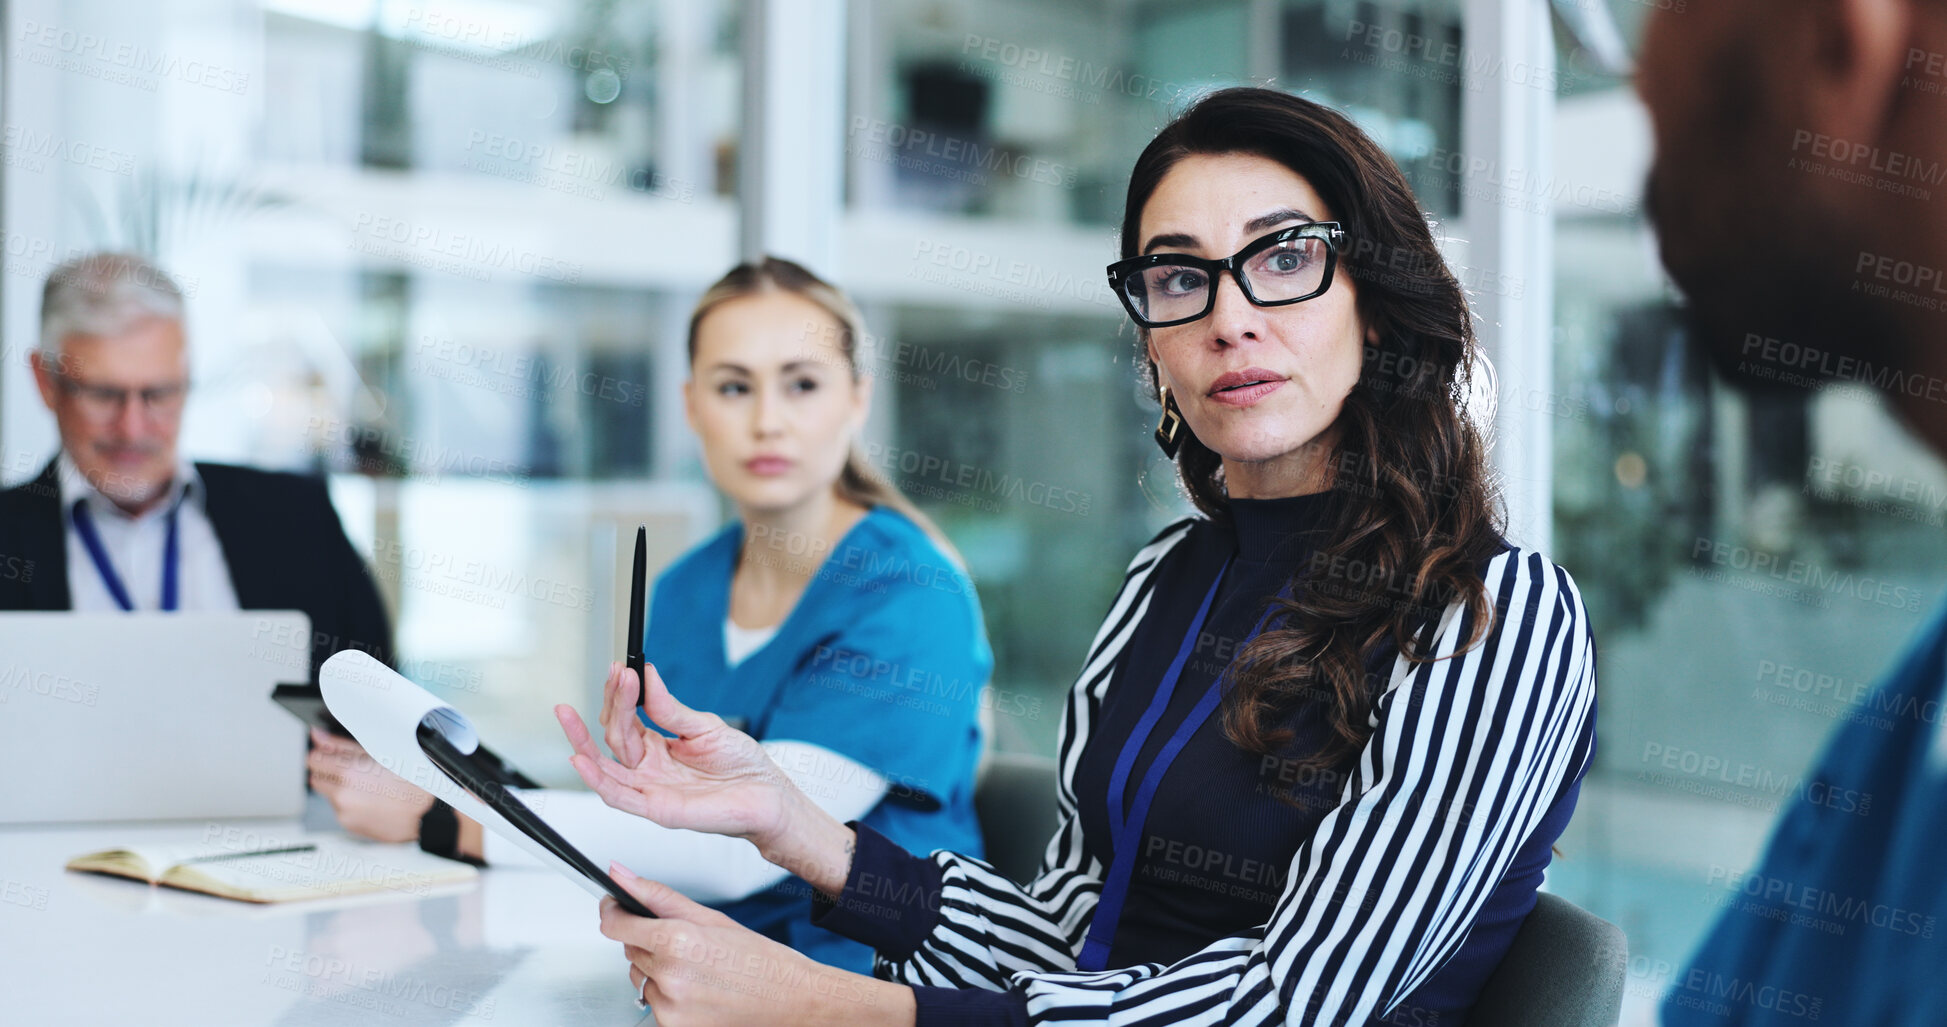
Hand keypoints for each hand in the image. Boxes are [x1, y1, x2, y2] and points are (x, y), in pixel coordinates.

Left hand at [308, 728, 434, 843]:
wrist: (429, 812)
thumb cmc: (412, 780)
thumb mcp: (379, 752)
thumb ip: (341, 745)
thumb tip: (318, 736)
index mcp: (348, 772)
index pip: (313, 759)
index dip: (324, 754)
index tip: (333, 754)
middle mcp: (342, 795)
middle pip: (316, 778)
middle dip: (329, 772)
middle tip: (352, 770)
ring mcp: (345, 812)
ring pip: (329, 794)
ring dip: (340, 788)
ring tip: (367, 786)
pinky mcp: (350, 825)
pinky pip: (340, 809)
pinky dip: (350, 803)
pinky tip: (371, 799)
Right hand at [557, 661, 796, 844]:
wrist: (768, 797)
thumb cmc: (742, 766)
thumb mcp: (705, 726)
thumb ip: (670, 708)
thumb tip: (648, 676)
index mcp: (659, 746)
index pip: (627, 718)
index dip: (620, 694)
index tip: (620, 669)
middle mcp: (649, 768)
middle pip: (613, 736)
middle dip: (609, 704)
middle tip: (614, 675)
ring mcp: (650, 788)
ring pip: (604, 766)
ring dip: (581, 740)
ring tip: (567, 714)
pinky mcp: (656, 809)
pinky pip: (618, 795)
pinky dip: (596, 779)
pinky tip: (579, 758)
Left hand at [600, 863, 913, 1026]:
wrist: (791, 999)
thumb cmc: (759, 959)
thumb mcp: (710, 917)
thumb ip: (659, 896)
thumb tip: (620, 876)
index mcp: (678, 941)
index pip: (615, 925)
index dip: (612, 912)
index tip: (614, 907)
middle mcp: (670, 976)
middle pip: (629, 950)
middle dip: (648, 941)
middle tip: (687, 942)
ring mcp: (670, 1007)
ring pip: (640, 978)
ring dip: (658, 970)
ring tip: (698, 969)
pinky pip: (654, 1003)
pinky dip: (669, 994)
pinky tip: (699, 989)